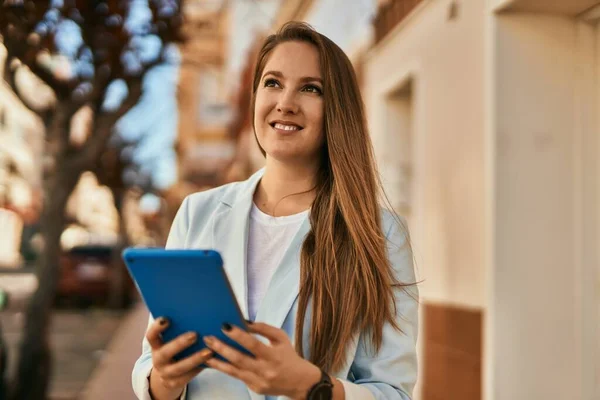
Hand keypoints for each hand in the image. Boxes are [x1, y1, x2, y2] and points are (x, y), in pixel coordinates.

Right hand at [146, 317, 213, 397]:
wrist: (169, 374)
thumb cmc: (176, 349)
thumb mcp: (173, 340)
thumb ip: (180, 329)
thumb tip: (198, 311)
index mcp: (156, 345)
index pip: (151, 335)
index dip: (157, 327)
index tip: (166, 319)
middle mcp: (158, 359)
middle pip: (165, 352)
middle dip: (179, 343)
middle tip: (194, 334)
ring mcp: (165, 373)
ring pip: (179, 367)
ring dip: (195, 358)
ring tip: (209, 351)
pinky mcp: (175, 383)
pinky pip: (188, 377)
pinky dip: (199, 368)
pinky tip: (211, 362)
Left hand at [203, 322, 321, 399]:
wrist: (300, 382)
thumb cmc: (289, 355)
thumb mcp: (281, 338)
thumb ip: (264, 328)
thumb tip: (245, 322)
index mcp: (274, 355)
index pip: (253, 344)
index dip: (238, 335)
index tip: (225, 326)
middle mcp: (265, 370)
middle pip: (240, 359)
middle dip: (222, 348)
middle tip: (208, 338)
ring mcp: (259, 381)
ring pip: (234, 371)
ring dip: (218, 362)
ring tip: (205, 352)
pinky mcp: (254, 388)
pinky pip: (237, 377)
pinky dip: (224, 369)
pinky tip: (214, 362)